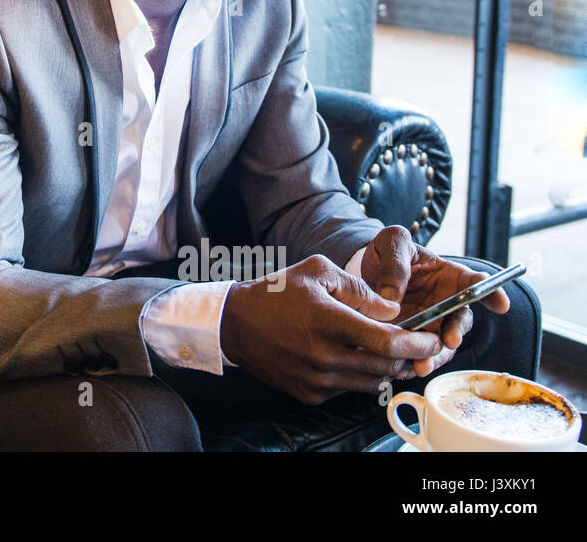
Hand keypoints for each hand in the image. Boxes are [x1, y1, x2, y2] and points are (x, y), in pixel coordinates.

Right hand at [220, 254, 443, 404]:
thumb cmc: (276, 292)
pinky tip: (351, 357)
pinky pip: (347, 389)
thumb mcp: (317, 272)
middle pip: (385, 366)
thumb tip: (392, 311)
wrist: (234, 323)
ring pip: (370, 382)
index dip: (418, 343)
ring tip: (387, 351)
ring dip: (385, 369)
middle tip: (417, 344)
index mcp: (330, 322)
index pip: (389, 342)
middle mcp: (325, 357)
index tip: (432, 338)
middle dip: (407, 356)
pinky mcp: (309, 393)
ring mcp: (317, 379)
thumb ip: (360, 289)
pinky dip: (357, 376)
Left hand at [358, 225, 510, 378]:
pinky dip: (411, 363)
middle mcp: (447, 304)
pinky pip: (418, 355)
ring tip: (422, 364)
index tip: (501, 304)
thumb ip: (395, 265)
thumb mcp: (391, 244)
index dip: (492, 293)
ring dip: (434, 356)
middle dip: (457, 333)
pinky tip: (401, 367)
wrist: (365, 271)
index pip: (476, 283)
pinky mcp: (413, 339)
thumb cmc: (387, 253)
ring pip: (441, 345)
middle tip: (449, 341)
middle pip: (460, 321)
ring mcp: (431, 324)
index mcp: (450, 276)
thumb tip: (391, 297)